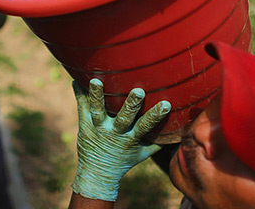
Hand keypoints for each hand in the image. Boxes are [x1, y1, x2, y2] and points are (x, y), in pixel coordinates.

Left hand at [71, 78, 170, 201]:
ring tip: (95, 80)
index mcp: (130, 139)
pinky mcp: (84, 126)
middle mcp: (114, 133)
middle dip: (131, 105)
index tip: (166, 104)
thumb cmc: (124, 161)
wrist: (97, 175)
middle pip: (123, 118)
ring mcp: (98, 129)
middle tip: (138, 91)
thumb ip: (157, 142)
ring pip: (98, 111)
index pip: (145, 127)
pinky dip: (79, 94)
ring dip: (97, 96)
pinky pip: (82, 108)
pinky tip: (76, 79)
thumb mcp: (142, 154)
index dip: (155, 116)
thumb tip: (178, 128)